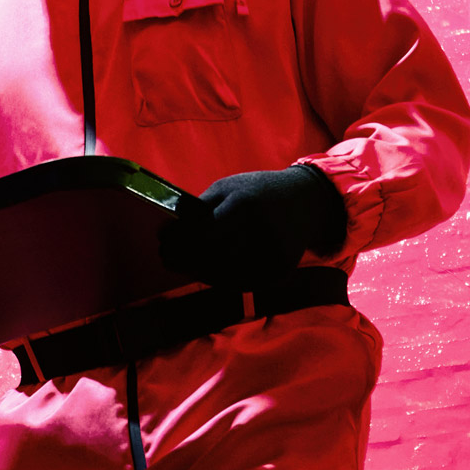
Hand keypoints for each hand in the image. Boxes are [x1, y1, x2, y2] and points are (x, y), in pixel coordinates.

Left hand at [160, 164, 347, 289]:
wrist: (306, 202)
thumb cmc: (258, 192)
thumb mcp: (228, 187)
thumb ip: (200, 208)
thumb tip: (168, 232)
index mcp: (245, 205)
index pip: (203, 233)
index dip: (179, 242)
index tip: (162, 243)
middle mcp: (261, 232)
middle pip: (212, 259)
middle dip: (184, 261)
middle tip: (166, 259)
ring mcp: (272, 256)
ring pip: (225, 276)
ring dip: (199, 272)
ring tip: (183, 265)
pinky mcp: (280, 272)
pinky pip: (242, 283)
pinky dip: (221, 279)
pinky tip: (208, 271)